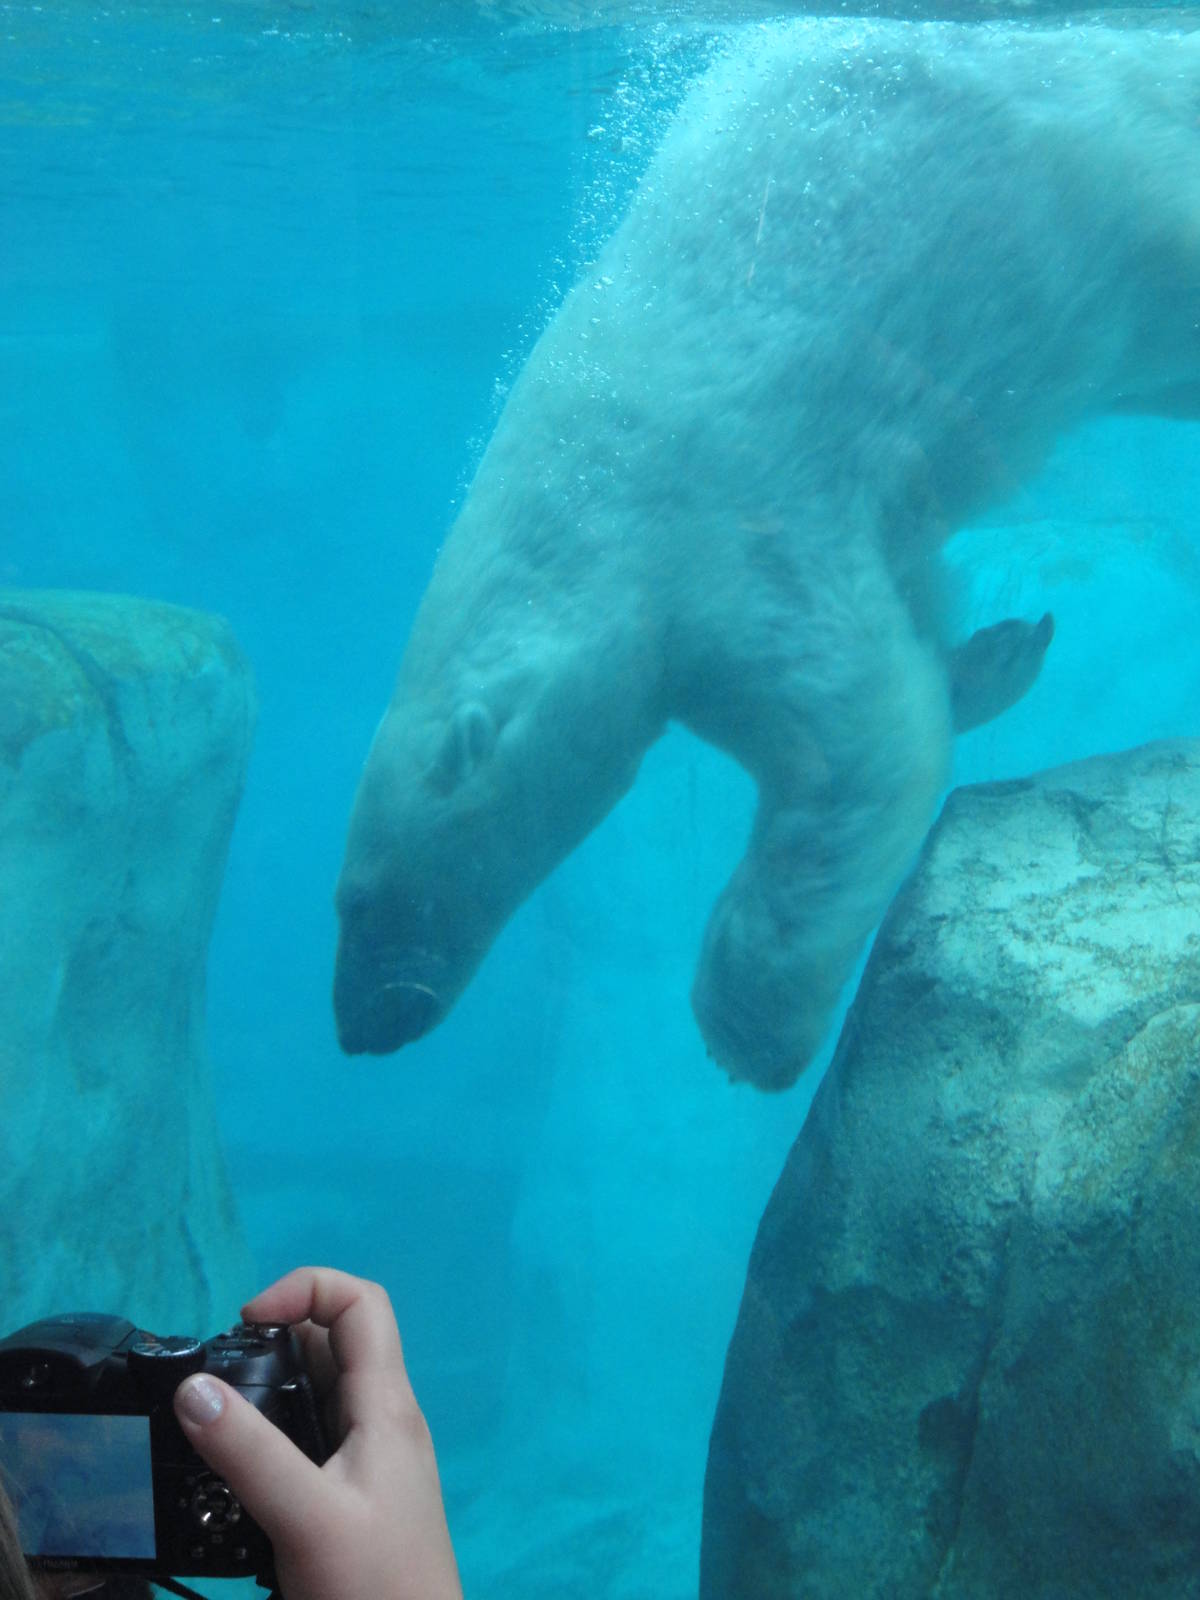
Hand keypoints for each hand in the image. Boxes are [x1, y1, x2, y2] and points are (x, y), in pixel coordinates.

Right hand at [173, 1267, 461, 1599]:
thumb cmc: (374, 1588)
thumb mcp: (304, 1517)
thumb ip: (249, 1452)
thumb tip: (192, 1386)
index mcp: (386, 1405)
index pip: (361, 1303)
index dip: (305, 1289)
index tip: (245, 1324)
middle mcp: (383, 1421)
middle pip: (331, 1346)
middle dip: (271, 1348)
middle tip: (217, 1387)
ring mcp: (371, 1462)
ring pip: (317, 1396)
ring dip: (268, 1398)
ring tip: (217, 1430)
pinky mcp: (353, 1500)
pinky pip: (310, 1444)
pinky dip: (272, 1442)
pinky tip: (237, 1479)